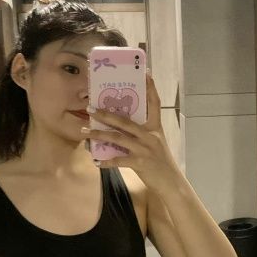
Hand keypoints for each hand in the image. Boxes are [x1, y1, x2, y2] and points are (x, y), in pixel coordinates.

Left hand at [81, 70, 181, 194]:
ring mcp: (145, 149)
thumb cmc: (161, 163)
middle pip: (125, 121)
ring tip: (85, 132)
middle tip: (90, 107)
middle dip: (106, 114)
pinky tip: (97, 161)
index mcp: (156, 128)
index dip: (150, 88)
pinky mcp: (140, 163)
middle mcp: (150, 135)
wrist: (171, 183)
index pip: (155, 103)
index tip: (145, 73)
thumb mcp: (156, 143)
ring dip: (99, 134)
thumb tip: (119, 128)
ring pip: (118, 138)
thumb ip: (141, 134)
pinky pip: (119, 160)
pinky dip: (107, 161)